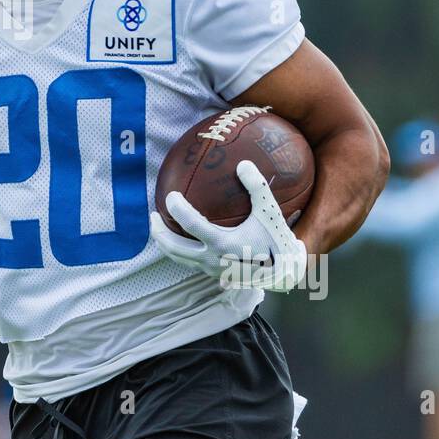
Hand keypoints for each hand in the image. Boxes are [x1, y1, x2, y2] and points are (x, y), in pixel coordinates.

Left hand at [149, 160, 308, 291]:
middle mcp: (212, 259)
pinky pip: (189, 262)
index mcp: (222, 243)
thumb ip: (257, 187)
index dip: (177, 208)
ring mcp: (211, 269)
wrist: (285, 273)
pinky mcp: (215, 275)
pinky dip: (179, 251)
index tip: (170, 195)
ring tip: (160, 227)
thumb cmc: (277, 240)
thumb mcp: (269, 211)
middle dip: (158, 231)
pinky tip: (181, 238)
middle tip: (153, 215)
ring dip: (165, 243)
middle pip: (173, 247)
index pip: (190, 224)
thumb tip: (243, 163)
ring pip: (178, 259)